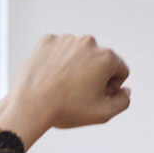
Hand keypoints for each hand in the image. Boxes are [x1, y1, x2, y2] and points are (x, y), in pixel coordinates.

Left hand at [4, 34, 131, 133]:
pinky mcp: (46, 41)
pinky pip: (58, 50)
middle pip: (98, 60)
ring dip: (75, 66)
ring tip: (61, 85)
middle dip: (94, 75)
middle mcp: (88, 42)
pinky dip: (56, 61)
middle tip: (77, 93)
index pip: (119, 70)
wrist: (28, 105)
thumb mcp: (103, 113)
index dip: (111, 87)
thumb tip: (125, 89)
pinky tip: (49, 76)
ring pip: (77, 54)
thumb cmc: (66, 110)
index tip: (96, 97)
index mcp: (106, 57)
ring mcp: (65, 39)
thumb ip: (123, 101)